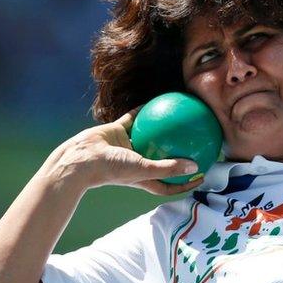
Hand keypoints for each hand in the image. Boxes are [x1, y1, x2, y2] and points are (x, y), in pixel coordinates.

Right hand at [41, 107, 203, 195]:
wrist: (80, 159)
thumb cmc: (111, 170)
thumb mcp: (143, 170)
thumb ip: (168, 168)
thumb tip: (196, 167)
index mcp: (143, 176)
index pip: (168, 183)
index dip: (185, 182)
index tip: (202, 174)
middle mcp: (137, 161)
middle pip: (161, 157)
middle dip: (177, 151)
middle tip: (196, 140)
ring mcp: (126, 146)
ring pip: (149, 135)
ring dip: (161, 127)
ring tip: (180, 116)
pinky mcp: (117, 131)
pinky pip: (134, 118)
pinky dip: (143, 110)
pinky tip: (158, 100)